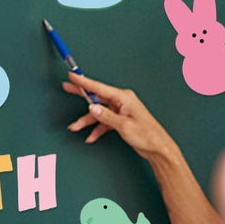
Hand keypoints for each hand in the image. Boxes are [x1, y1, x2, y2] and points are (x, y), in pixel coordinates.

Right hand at [63, 73, 177, 160]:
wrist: (157, 147)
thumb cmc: (147, 134)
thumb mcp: (123, 125)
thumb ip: (106, 116)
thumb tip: (92, 108)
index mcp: (123, 97)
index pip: (99, 88)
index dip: (84, 82)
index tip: (73, 76)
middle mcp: (121, 102)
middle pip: (96, 97)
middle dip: (81, 94)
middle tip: (67, 87)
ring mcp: (120, 111)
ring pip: (98, 113)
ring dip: (86, 121)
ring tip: (75, 127)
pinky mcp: (120, 120)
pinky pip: (104, 122)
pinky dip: (97, 129)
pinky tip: (91, 137)